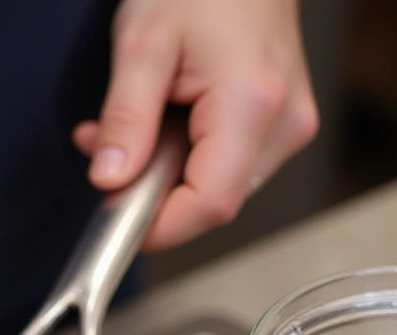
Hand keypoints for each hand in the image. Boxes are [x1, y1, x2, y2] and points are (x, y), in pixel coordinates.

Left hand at [73, 0, 318, 249]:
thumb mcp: (142, 45)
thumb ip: (125, 120)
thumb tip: (110, 181)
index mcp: (253, 104)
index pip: (209, 206)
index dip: (160, 226)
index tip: (117, 218)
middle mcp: (282, 125)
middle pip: (211, 202)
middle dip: (152, 192)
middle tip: (110, 153)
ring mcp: (286, 129)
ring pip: (215, 189)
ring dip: (162, 175)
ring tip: (135, 128)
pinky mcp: (279, 129)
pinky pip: (224, 167)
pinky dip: (182, 160)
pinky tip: (161, 127)